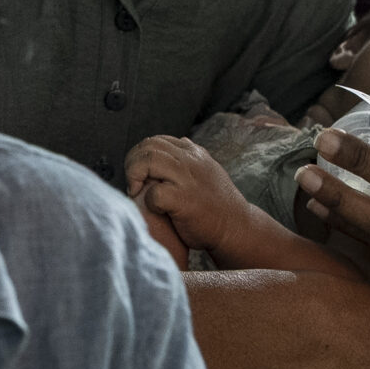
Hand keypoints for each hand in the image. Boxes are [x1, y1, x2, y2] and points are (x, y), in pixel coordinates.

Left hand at [125, 134, 254, 259]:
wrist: (237, 228)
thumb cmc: (217, 205)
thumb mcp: (208, 171)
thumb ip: (192, 158)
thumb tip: (181, 142)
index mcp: (194, 153)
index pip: (156, 140)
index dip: (141, 154)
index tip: (140, 174)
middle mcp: (190, 161)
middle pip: (148, 146)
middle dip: (132, 163)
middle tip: (133, 183)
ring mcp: (188, 179)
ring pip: (149, 160)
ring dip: (135, 176)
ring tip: (137, 192)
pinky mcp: (184, 200)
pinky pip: (155, 193)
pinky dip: (148, 200)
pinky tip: (154, 209)